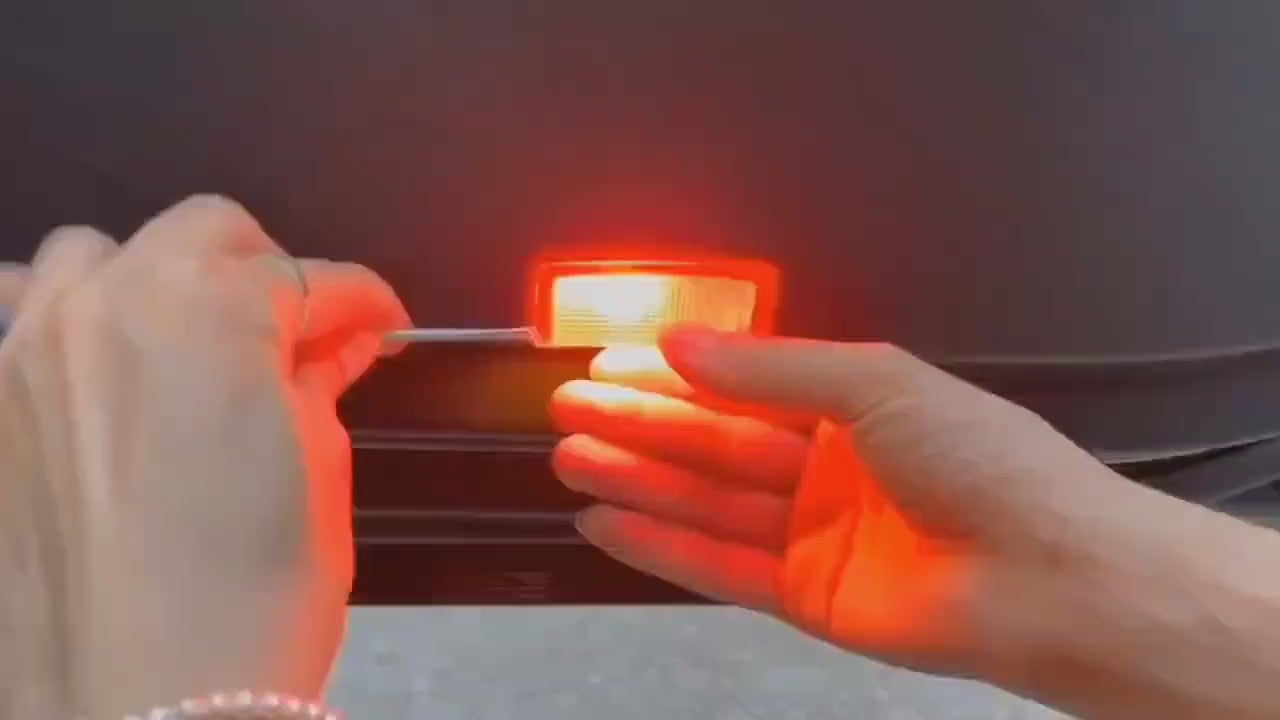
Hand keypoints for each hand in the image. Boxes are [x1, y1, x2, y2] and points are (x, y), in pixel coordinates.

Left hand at [0, 196, 409, 719]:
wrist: (141, 711)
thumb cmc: (248, 604)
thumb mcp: (316, 475)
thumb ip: (317, 384)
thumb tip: (334, 345)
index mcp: (212, 313)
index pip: (312, 276)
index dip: (364, 303)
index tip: (379, 329)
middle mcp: (107, 304)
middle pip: (205, 232)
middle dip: (267, 272)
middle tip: (299, 338)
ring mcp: (28, 349)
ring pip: (94, 254)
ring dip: (154, 282)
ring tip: (185, 348)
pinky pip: (14, 317)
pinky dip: (60, 325)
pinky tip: (90, 377)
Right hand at [550, 326, 1142, 679]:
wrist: (1048, 575)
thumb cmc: (989, 465)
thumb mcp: (875, 383)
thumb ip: (770, 367)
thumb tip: (686, 343)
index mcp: (856, 406)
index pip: (743, 383)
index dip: (675, 372)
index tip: (612, 360)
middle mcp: (831, 468)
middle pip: (714, 442)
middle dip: (640, 423)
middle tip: (570, 407)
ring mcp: (815, 535)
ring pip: (707, 502)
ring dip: (637, 479)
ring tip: (571, 458)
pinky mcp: (807, 596)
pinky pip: (719, 567)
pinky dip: (662, 546)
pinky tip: (610, 523)